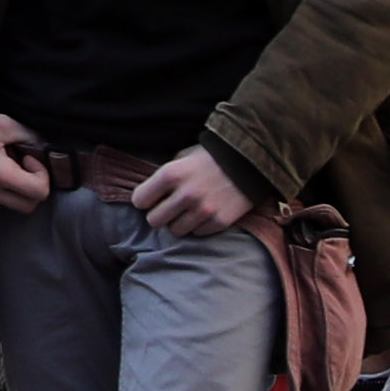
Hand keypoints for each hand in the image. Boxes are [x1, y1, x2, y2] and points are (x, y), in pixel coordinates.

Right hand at [0, 111, 50, 210]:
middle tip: (23, 166)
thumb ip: (31, 137)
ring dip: (13, 188)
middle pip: (27, 206)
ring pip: (8, 204)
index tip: (30, 159)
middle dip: (32, 188)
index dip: (42, 176)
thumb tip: (47, 148)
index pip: (38, 193)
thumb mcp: (3, 123)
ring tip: (0, 163)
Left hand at [127, 143, 255, 237]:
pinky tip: (205, 212)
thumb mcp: (182, 158)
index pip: (140, 200)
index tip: (151, 199)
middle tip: (169, 207)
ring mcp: (203, 210)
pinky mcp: (219, 222)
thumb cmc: (210, 157)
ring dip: (179, 221)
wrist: (249, 161)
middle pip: (154, 220)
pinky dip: (198, 225)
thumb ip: (164, 177)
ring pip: (175, 230)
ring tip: (188, 209)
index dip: (145, 200)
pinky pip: (197, 233)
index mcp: (170, 174)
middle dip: (159, 213)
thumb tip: (149, 196)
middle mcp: (185, 194)